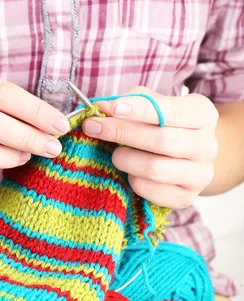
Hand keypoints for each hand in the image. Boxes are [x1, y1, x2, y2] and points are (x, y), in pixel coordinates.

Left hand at [82, 87, 218, 208]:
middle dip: (122, 133)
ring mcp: (199, 175)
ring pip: (154, 168)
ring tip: (115, 154)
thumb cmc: (165, 128)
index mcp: (203, 115)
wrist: (188, 161)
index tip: (110, 108)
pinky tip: (130, 172)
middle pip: (160, 141)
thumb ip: (135, 102)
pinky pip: (149, 190)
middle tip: (94, 128)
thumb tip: (103, 107)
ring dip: (125, 159)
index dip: (138, 110)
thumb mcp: (157, 107)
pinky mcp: (185, 198)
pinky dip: (132, 180)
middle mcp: (207, 146)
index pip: (170, 111)